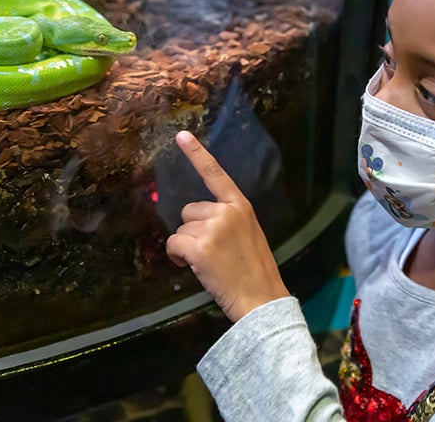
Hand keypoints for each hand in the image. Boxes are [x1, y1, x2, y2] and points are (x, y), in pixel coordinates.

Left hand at [165, 130, 290, 321]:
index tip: (181, 136)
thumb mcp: (249, 234)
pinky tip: (192, 268)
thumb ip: (227, 220)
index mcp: (240, 206)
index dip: (197, 154)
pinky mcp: (199, 247)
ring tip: (209, 264)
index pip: (215, 174)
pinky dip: (177, 258)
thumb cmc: (254, 271)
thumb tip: (199, 222)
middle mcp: (226, 212)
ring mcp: (212, 228)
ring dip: (187, 248)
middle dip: (193, 231)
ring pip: (181, 231)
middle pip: (189, 211)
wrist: (261, 299)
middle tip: (213, 253)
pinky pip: (173, 245)